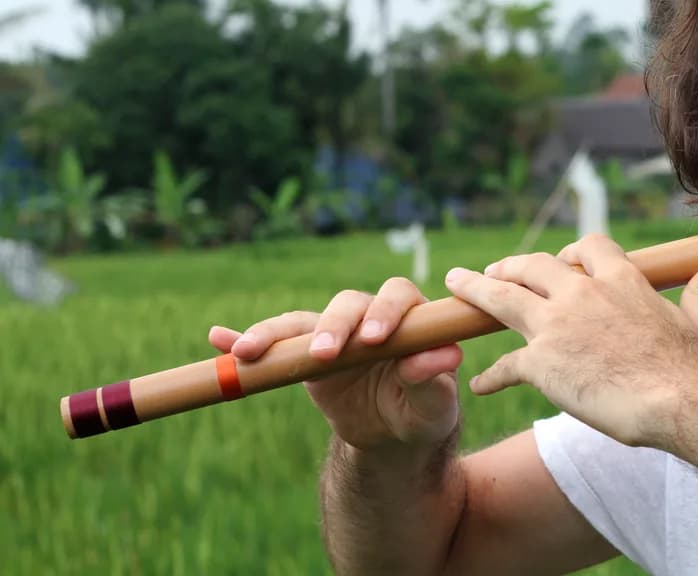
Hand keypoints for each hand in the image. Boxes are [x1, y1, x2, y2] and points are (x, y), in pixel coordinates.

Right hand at [208, 277, 461, 452]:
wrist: (391, 434)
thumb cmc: (423, 413)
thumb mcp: (434, 407)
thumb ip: (435, 381)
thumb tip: (446, 355)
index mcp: (409, 319)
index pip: (398, 297)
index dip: (385, 311)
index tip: (374, 339)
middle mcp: (369, 316)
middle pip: (347, 304)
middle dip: (333, 325)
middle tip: (325, 354)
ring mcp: (334, 331)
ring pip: (302, 320)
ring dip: (275, 332)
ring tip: (248, 351)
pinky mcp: (304, 351)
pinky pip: (274, 343)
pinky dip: (244, 339)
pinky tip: (217, 340)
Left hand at [443, 234, 697, 447]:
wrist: (678, 401)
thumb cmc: (696, 366)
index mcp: (619, 279)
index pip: (587, 247)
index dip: (572, 254)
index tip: (565, 263)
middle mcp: (581, 293)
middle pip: (533, 266)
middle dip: (511, 266)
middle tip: (496, 271)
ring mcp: (556, 325)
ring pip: (502, 297)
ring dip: (476, 290)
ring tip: (457, 285)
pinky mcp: (541, 362)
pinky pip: (506, 365)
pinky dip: (493, 376)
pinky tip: (482, 386)